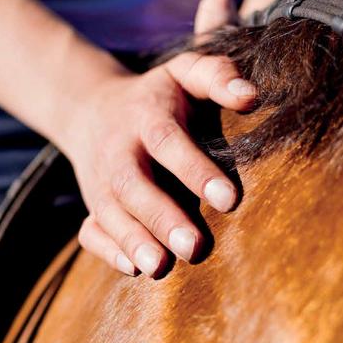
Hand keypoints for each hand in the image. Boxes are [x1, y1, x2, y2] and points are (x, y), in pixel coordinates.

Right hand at [62, 0, 254, 276]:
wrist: (92, 108)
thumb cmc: (161, 96)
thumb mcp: (186, 72)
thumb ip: (219, 76)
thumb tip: (253, 98)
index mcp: (146, 115)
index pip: (168, 142)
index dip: (195, 170)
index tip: (230, 200)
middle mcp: (119, 150)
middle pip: (134, 185)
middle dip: (162, 217)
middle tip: (196, 248)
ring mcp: (101, 180)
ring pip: (110, 212)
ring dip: (133, 241)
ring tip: (161, 268)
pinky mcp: (92, 205)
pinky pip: (90, 230)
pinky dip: (106, 250)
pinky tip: (134, 269)